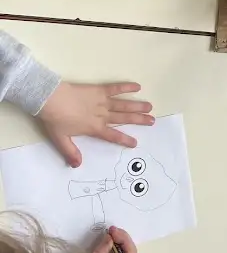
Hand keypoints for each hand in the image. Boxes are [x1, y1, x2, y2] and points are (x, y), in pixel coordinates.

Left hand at [39, 82, 153, 166]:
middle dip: (139, 120)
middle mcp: (102, 115)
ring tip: (150, 107)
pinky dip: (126, 87)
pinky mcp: (99, 90)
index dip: (125, 139)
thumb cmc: (55, 119)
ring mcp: (102, 102)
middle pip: (124, 119)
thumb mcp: (60, 139)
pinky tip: (137, 87)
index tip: (135, 143)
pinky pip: (115, 88)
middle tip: (152, 121)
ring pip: (123, 105)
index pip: (113, 136)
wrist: (49, 99)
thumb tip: (77, 165)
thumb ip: (71, 152)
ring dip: (137, 106)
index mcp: (94, 128)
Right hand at [78, 227, 136, 252]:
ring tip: (108, 233)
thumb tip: (109, 236)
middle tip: (110, 229)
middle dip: (121, 238)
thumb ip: (101, 252)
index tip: (112, 230)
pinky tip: (106, 242)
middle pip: (128, 251)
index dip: (124, 239)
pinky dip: (112, 247)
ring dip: (117, 241)